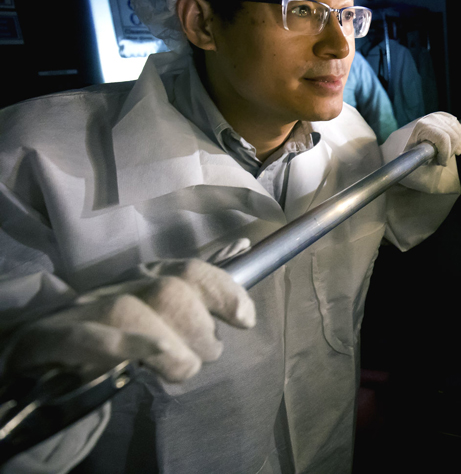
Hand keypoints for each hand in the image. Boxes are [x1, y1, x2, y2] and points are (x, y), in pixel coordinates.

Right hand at [9, 258, 254, 382]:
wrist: (37, 346)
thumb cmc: (110, 335)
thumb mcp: (156, 318)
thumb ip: (193, 313)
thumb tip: (242, 314)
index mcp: (148, 277)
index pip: (191, 270)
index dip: (223, 291)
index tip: (244, 320)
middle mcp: (120, 287)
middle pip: (169, 291)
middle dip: (198, 328)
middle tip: (202, 354)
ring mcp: (86, 310)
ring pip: (134, 311)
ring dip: (170, 347)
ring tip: (181, 367)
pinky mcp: (54, 337)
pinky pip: (91, 337)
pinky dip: (128, 346)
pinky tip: (154, 357)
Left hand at [406, 112, 460, 165]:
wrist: (414, 144)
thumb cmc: (414, 153)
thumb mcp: (417, 157)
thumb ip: (425, 156)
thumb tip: (435, 157)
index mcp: (422, 125)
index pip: (443, 138)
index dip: (445, 153)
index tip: (442, 163)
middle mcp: (432, 118)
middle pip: (453, 136)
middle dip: (450, 151)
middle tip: (442, 160)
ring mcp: (441, 116)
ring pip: (458, 133)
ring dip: (455, 147)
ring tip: (445, 154)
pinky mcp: (447, 117)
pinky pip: (459, 129)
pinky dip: (459, 140)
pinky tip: (453, 147)